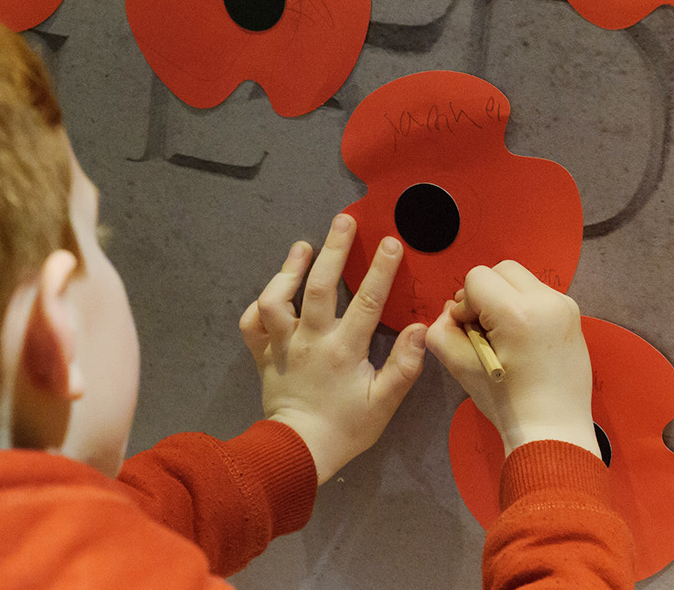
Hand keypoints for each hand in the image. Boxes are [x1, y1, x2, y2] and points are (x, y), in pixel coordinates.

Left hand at [238, 213, 428, 484]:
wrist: (298, 452)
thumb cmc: (346, 428)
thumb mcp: (384, 403)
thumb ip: (404, 366)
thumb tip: (422, 329)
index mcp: (345, 350)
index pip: (368, 301)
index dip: (381, 268)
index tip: (390, 241)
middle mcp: (311, 340)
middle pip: (320, 286)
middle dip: (334, 249)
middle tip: (344, 220)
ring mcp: (282, 345)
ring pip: (277, 299)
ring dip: (288, 269)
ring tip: (302, 247)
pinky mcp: (262, 355)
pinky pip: (252, 324)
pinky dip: (259, 306)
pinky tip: (273, 292)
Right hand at [426, 261, 599, 458]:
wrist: (554, 431)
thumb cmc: (508, 403)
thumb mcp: (460, 367)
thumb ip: (441, 331)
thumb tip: (450, 312)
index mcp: (519, 312)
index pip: (477, 278)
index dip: (464, 304)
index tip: (470, 334)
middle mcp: (547, 301)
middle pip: (501, 270)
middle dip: (485, 294)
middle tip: (482, 330)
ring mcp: (565, 306)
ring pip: (521, 279)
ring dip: (504, 298)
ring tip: (502, 336)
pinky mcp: (573, 315)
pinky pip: (538, 294)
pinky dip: (523, 307)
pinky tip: (521, 340)